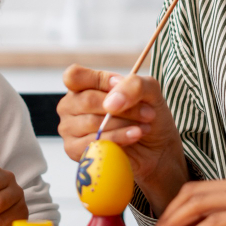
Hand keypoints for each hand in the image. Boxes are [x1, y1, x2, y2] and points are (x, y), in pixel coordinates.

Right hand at [57, 64, 188, 213]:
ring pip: (93, 123)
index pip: (75, 76)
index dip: (100, 80)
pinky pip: (94, 142)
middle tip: (147, 113)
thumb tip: (112, 101)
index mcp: (81, 86)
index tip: (121, 85)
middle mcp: (71, 105)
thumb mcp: (148, 90)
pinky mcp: (74, 150)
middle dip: (122, 107)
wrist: (155, 147)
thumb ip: (132, 85)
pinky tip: (134, 136)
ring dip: (123, 124)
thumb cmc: (146, 114)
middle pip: (88, 100)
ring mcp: (69, 128)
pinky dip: (118, 139)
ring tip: (143, 127)